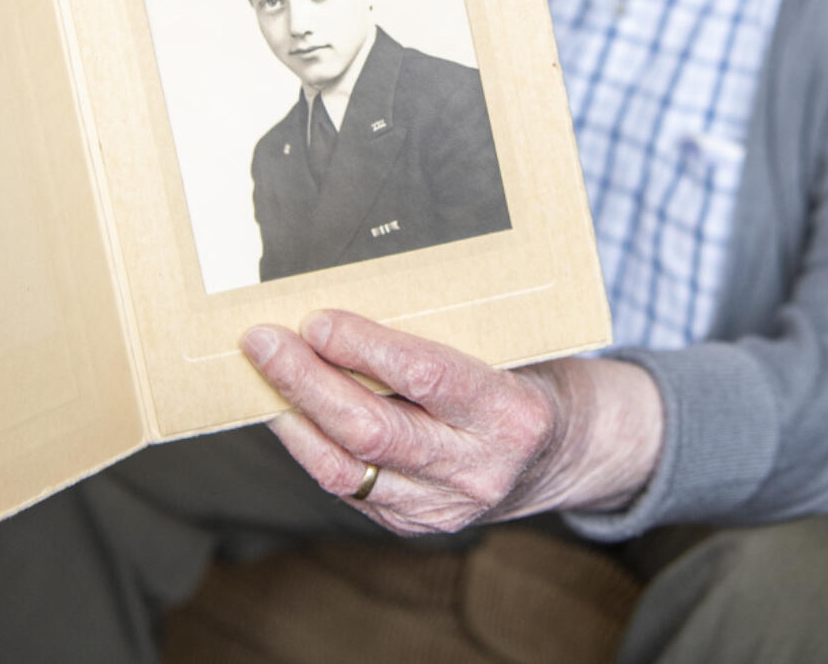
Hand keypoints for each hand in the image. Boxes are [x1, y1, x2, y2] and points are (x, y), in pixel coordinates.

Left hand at [241, 310, 661, 535]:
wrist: (565, 454)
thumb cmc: (530, 377)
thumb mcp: (510, 346)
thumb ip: (446, 333)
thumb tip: (354, 300)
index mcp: (512, 412)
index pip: (424, 376)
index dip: (364, 348)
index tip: (317, 319)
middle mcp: (479, 468)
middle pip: (371, 429)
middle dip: (306, 381)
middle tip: (263, 341)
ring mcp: (445, 507)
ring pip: (347, 469)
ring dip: (295, 417)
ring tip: (262, 374)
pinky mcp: (416, 526)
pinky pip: (348, 487)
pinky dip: (311, 446)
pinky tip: (292, 411)